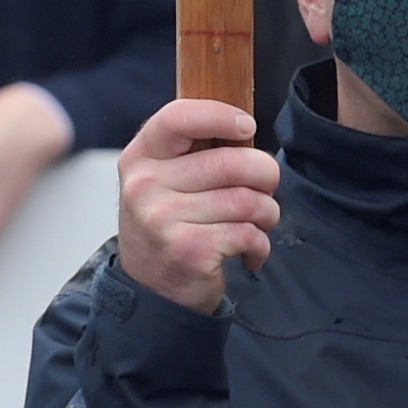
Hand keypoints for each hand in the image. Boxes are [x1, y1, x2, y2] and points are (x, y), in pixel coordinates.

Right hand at [113, 98, 279, 316]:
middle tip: (266, 187)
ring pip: (247, 200)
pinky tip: (249, 251)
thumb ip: (190, 150)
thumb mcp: (162, 181)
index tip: (248, 126)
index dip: (220, 115)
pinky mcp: (188, 250)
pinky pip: (248, 233)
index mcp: (140, 157)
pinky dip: (260, 243)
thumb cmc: (167, 226)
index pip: (177, 117)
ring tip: (258, 223)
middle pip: (231, 162)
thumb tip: (244, 127)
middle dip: (265, 174)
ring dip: (267, 213)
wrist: (150, 291)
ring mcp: (164, 219)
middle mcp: (145, 186)